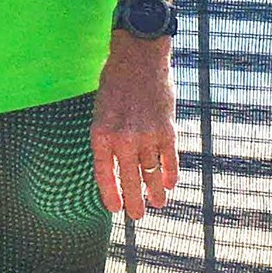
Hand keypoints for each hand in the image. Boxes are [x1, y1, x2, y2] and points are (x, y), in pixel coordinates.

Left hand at [90, 36, 178, 220]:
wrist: (139, 57)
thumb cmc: (115, 83)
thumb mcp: (100, 111)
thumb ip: (106, 138)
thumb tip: (114, 164)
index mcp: (101, 135)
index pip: (104, 175)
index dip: (111, 195)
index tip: (116, 209)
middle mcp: (123, 140)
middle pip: (129, 181)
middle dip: (134, 202)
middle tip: (137, 215)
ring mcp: (146, 136)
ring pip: (152, 174)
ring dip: (155, 191)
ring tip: (157, 202)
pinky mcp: (167, 130)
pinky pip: (169, 160)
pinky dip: (170, 174)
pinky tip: (170, 183)